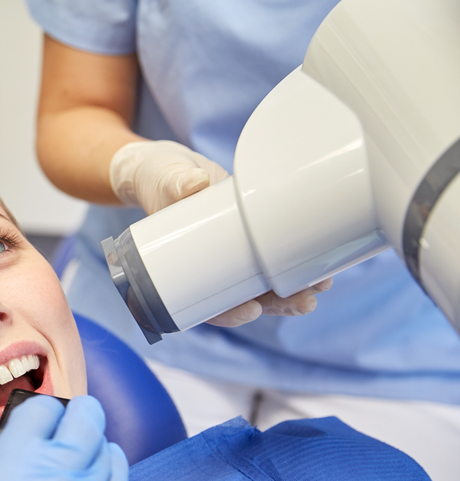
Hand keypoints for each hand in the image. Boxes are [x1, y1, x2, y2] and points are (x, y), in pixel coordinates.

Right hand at [0, 395, 127, 480]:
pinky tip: (100, 472)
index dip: (41, 410)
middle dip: (78, 416)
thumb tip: (35, 436)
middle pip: (82, 422)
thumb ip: (7, 471)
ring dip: (92, 446)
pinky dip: (110, 470)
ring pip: (104, 450)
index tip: (43, 415)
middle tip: (74, 419)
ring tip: (81, 453)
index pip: (37, 414)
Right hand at [109, 140, 332, 327]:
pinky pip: (274, 254)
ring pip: (264, 282)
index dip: (229, 313)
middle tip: (306, 301)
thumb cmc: (159, 179)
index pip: (205, 304)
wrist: (173, 167)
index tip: (251, 311)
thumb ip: (175, 182)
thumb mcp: (164, 180)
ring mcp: (234, 252)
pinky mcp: (251, 234)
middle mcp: (212, 267)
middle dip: (277, 303)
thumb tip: (193, 185)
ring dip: (293, 288)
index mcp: (184, 269)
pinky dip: (295, 260)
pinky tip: (320, 260)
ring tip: (322, 284)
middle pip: (244, 298)